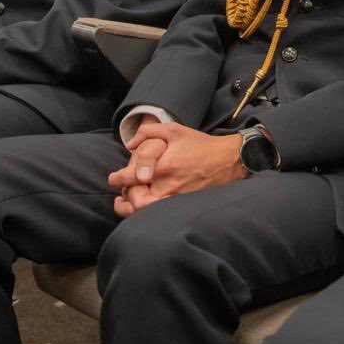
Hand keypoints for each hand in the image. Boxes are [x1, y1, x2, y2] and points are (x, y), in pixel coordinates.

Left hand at [107, 122, 245, 217]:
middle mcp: (168, 185)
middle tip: (121, 194)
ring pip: (146, 210)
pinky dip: (148, 212)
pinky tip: (145, 207)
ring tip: (126, 205)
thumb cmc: (201, 144)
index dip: (117, 179)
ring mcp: (176, 197)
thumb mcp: (174, 130)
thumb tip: (130, 145)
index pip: (130, 178)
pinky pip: (160, 213)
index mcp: (163, 166)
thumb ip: (148, 132)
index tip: (114, 179)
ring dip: (133, 209)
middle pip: (135, 199)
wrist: (229, 160)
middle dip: (124, 197)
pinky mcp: (184, 205)